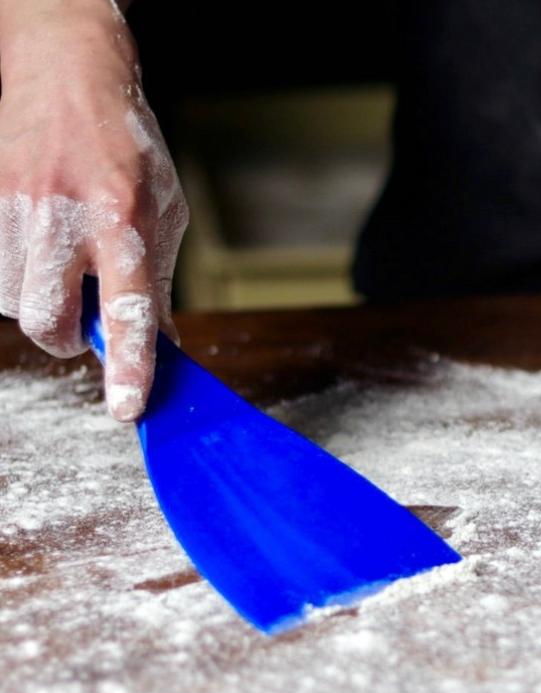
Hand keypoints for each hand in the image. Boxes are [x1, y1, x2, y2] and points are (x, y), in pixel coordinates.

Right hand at [0, 0, 187, 420]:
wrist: (68, 78)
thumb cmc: (128, 149)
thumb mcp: (165, 215)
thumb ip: (157, 283)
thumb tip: (163, 349)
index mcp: (122, 218)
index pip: (128, 308)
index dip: (129, 365)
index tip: (128, 408)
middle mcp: (63, 216)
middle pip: (47, 323)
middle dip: (70, 338)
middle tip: (88, 316)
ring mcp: (14, 209)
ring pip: (15, 305)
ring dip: (46, 304)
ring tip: (68, 264)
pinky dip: (22, 280)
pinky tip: (44, 249)